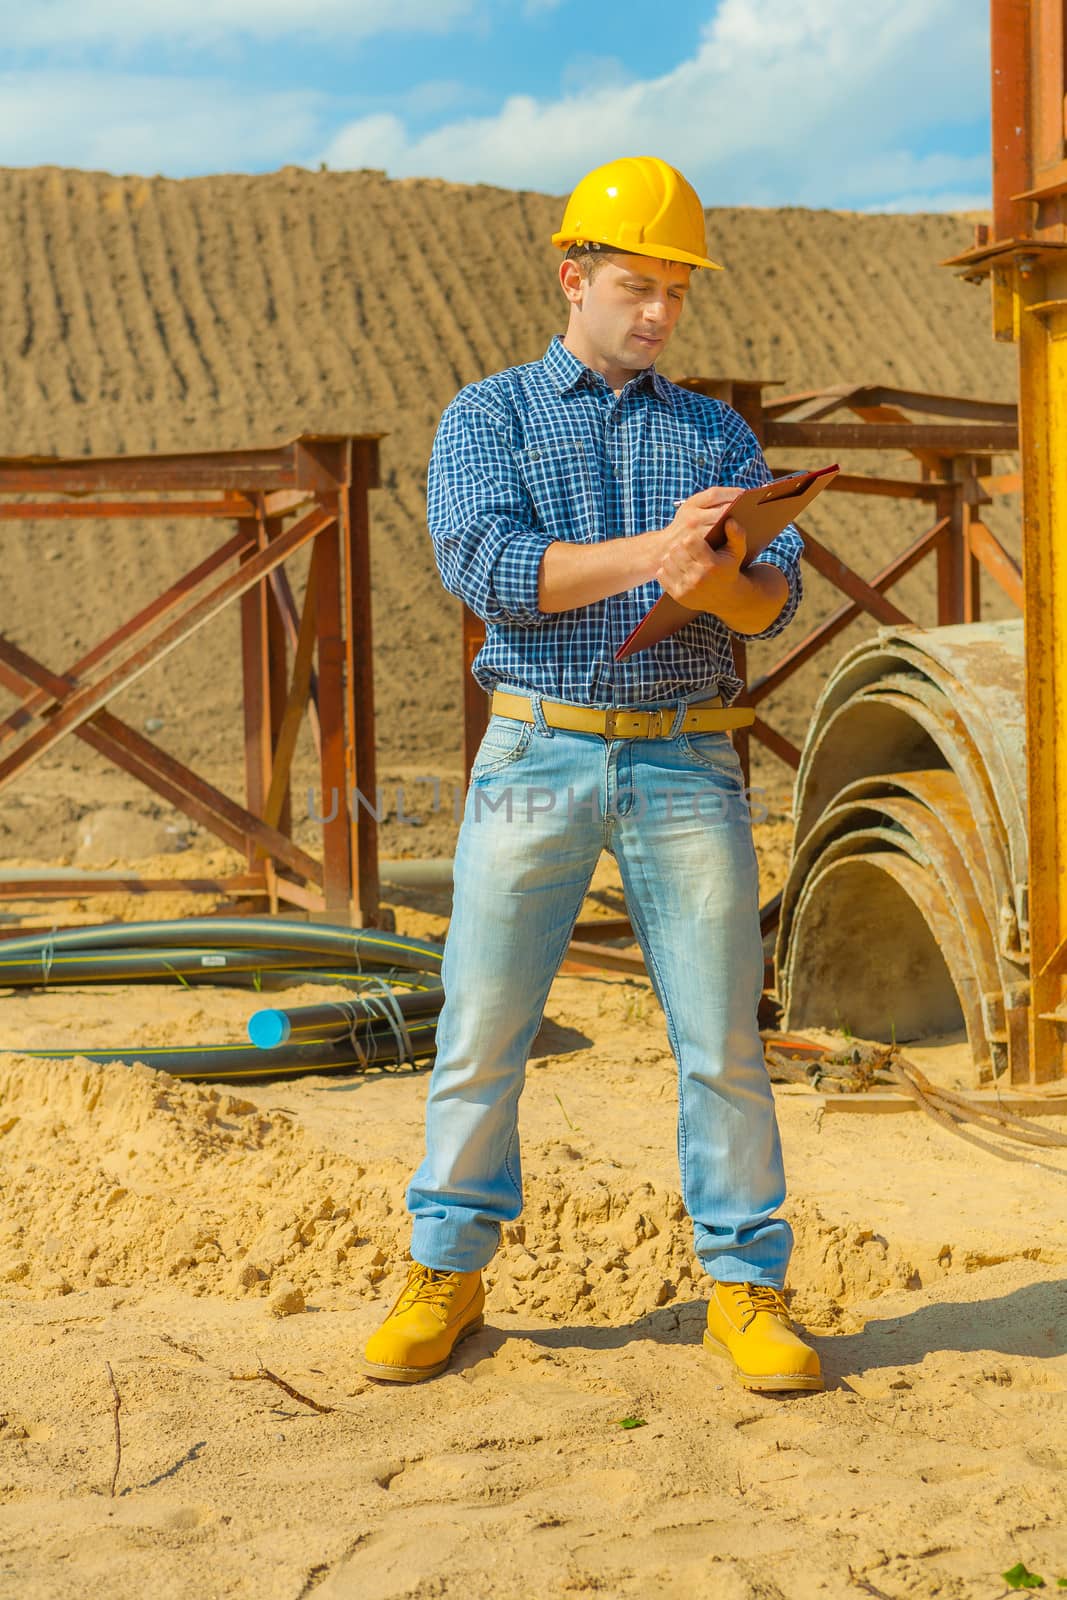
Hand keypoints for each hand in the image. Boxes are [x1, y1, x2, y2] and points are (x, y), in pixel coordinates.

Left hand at [652, 488, 748, 609]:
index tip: (696, 541)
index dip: (692, 539)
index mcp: (711, 565)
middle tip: (688, 549)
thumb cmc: (729, 568)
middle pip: (676, 550)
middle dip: (681, 547)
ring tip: (683, 558)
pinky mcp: (677, 595)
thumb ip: (736, 534)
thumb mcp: (737, 551)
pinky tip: (678, 569)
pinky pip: (661, 574)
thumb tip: (729, 520)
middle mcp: (698, 578)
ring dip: (673, 557)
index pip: (689, 541)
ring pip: (667, 560)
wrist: (726, 598)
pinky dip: (667, 569)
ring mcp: (686, 588)